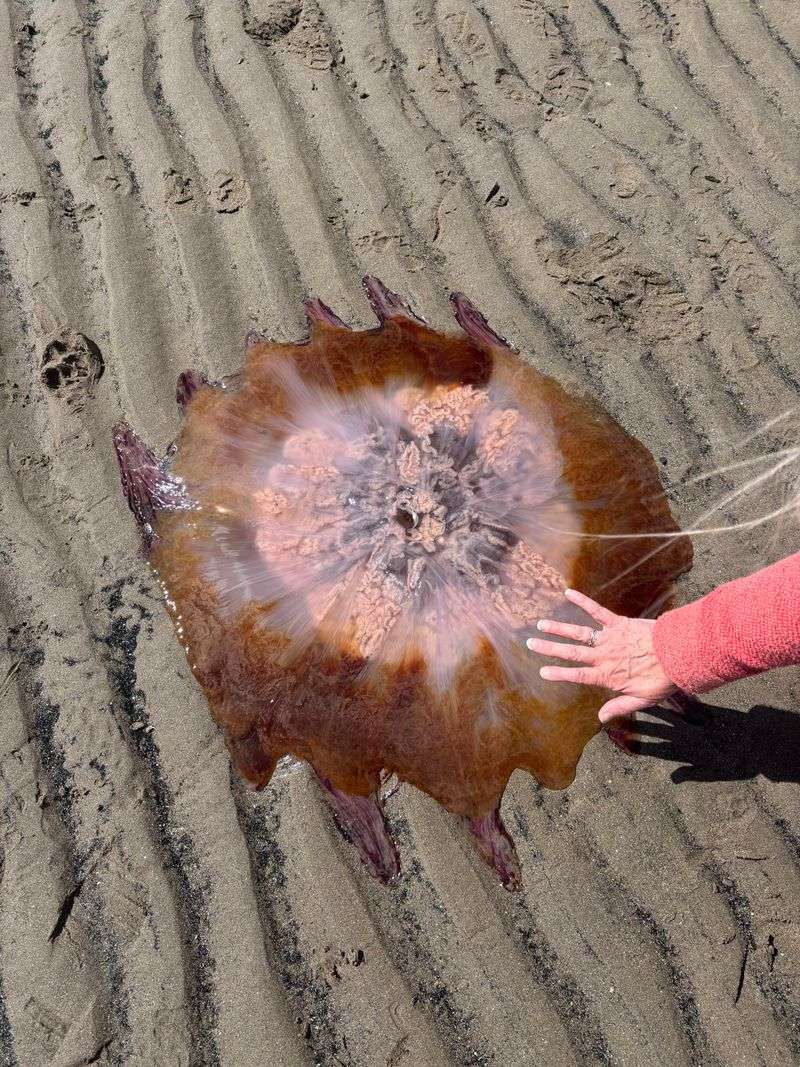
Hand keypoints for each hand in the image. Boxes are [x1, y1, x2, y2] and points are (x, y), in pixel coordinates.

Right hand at [526, 588, 676, 722]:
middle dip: (549, 648)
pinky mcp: (619, 623)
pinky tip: (569, 593)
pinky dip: (583, 601)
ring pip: (579, 633)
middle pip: (571, 653)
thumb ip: (620, 707)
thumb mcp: (642, 699)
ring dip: (559, 628)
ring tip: (541, 624)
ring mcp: (610, 638)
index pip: (578, 676)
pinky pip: (597, 611)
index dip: (559, 674)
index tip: (542, 672)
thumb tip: (601, 718)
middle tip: (530, 643)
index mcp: (608, 676)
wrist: (679, 654)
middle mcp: (604, 656)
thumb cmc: (663, 679)